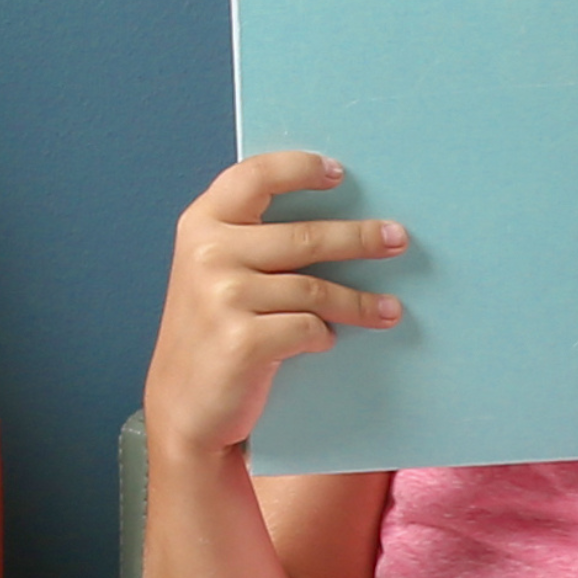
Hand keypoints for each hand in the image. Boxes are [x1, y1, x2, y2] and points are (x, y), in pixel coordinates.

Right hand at [145, 150, 400, 464]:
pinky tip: (325, 340)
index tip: (339, 173)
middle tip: (395, 238)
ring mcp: (223, 298)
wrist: (182, 408)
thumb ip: (248, 239)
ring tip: (389, 309)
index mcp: (200, 225)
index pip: (255, 176)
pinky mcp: (242, 340)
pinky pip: (308, 327)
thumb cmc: (208, 334)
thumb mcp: (211, 273)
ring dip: (359, 302)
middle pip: (304, 237)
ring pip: (315, 289)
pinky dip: (323, 336)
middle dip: (359, 238)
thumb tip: (333, 217)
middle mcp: (208, 254)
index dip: (299, 168)